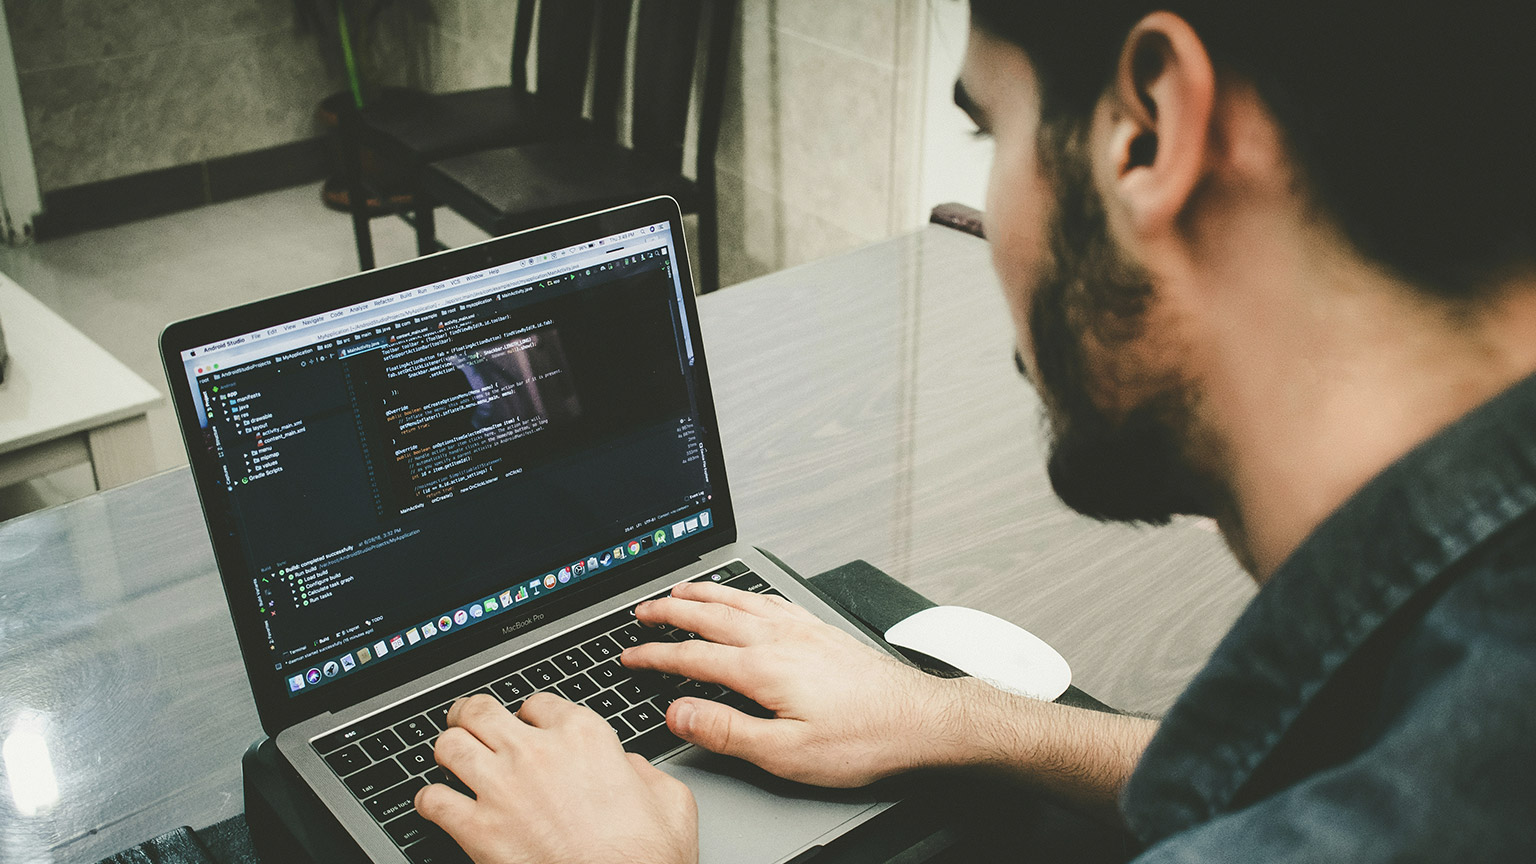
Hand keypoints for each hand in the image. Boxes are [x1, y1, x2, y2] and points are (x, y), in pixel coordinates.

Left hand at [415, 693, 697, 863]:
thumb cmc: (647, 857)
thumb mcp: (670, 800)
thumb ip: (643, 772)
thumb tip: (628, 769)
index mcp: (585, 737)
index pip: (538, 704)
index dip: (530, 715)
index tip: (527, 725)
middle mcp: (537, 753)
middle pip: (481, 711)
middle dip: (471, 715)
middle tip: (468, 722)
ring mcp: (502, 789)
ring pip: (449, 746)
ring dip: (448, 750)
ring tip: (450, 757)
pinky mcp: (478, 830)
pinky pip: (433, 800)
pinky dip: (429, 800)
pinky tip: (436, 804)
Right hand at [622, 581, 956, 787]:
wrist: (922, 720)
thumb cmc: (863, 739)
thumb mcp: (787, 753)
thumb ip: (728, 731)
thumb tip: (679, 713)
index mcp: (764, 668)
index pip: (693, 656)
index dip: (656, 656)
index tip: (630, 655)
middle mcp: (781, 639)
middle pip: (711, 616)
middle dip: (671, 612)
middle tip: (642, 610)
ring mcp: (803, 630)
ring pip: (741, 601)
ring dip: (704, 594)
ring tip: (681, 590)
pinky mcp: (821, 631)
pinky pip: (771, 601)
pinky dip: (745, 594)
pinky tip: (744, 597)